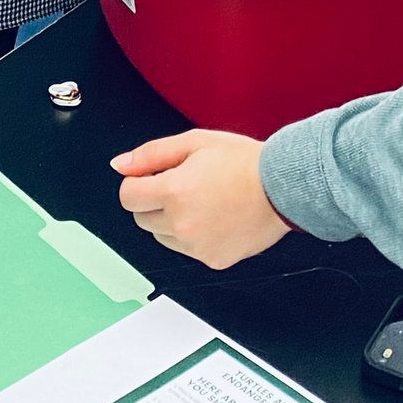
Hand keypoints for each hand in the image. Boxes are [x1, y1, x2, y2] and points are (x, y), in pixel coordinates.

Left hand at [114, 131, 288, 269]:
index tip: (151, 178)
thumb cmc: (243, 161)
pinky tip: (214, 218)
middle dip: (153, 202)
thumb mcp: (194, 142)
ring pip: (162, 237)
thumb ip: (151, 154)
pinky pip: (186, 250)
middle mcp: (181, 224)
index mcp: (173, 191)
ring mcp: (196, 246)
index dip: (137, 184)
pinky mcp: (211, 260)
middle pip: (141, 219)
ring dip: (171, 221)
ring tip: (202, 201)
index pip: (128, 197)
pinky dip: (192, 236)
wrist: (282, 186)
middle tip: (182, 185)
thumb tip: (120, 165)